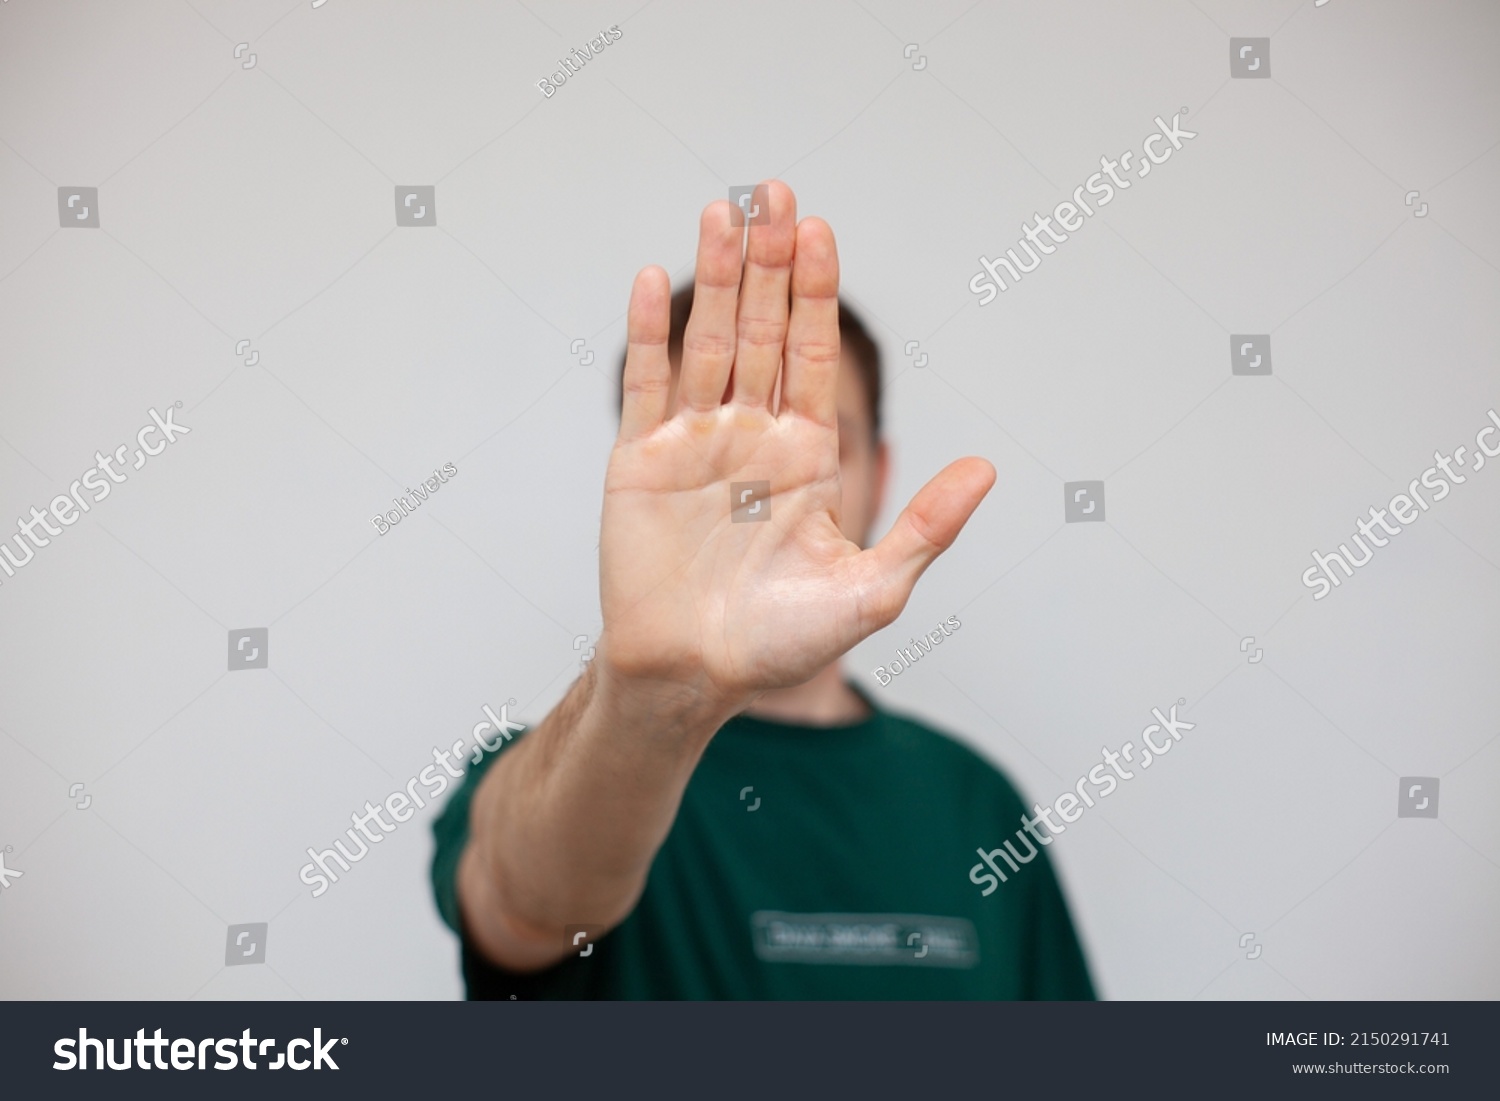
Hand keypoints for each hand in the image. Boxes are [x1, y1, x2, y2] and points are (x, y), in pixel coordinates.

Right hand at [599, 180, 993, 703]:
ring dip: (714, 277)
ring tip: (724, 209)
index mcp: (806, 455)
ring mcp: (694, 443)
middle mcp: (751, 436)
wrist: (693, 679)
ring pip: (706, 342)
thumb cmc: (781, 645)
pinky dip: (648, 331)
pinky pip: (647, 384)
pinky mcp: (640, 460)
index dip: (815, 293)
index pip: (813, 355)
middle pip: (761, 331)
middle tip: (774, 191)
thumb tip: (989, 468)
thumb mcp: (873, 588)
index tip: (819, 230)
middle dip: (769, 263)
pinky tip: (657, 278)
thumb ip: (927, 526)